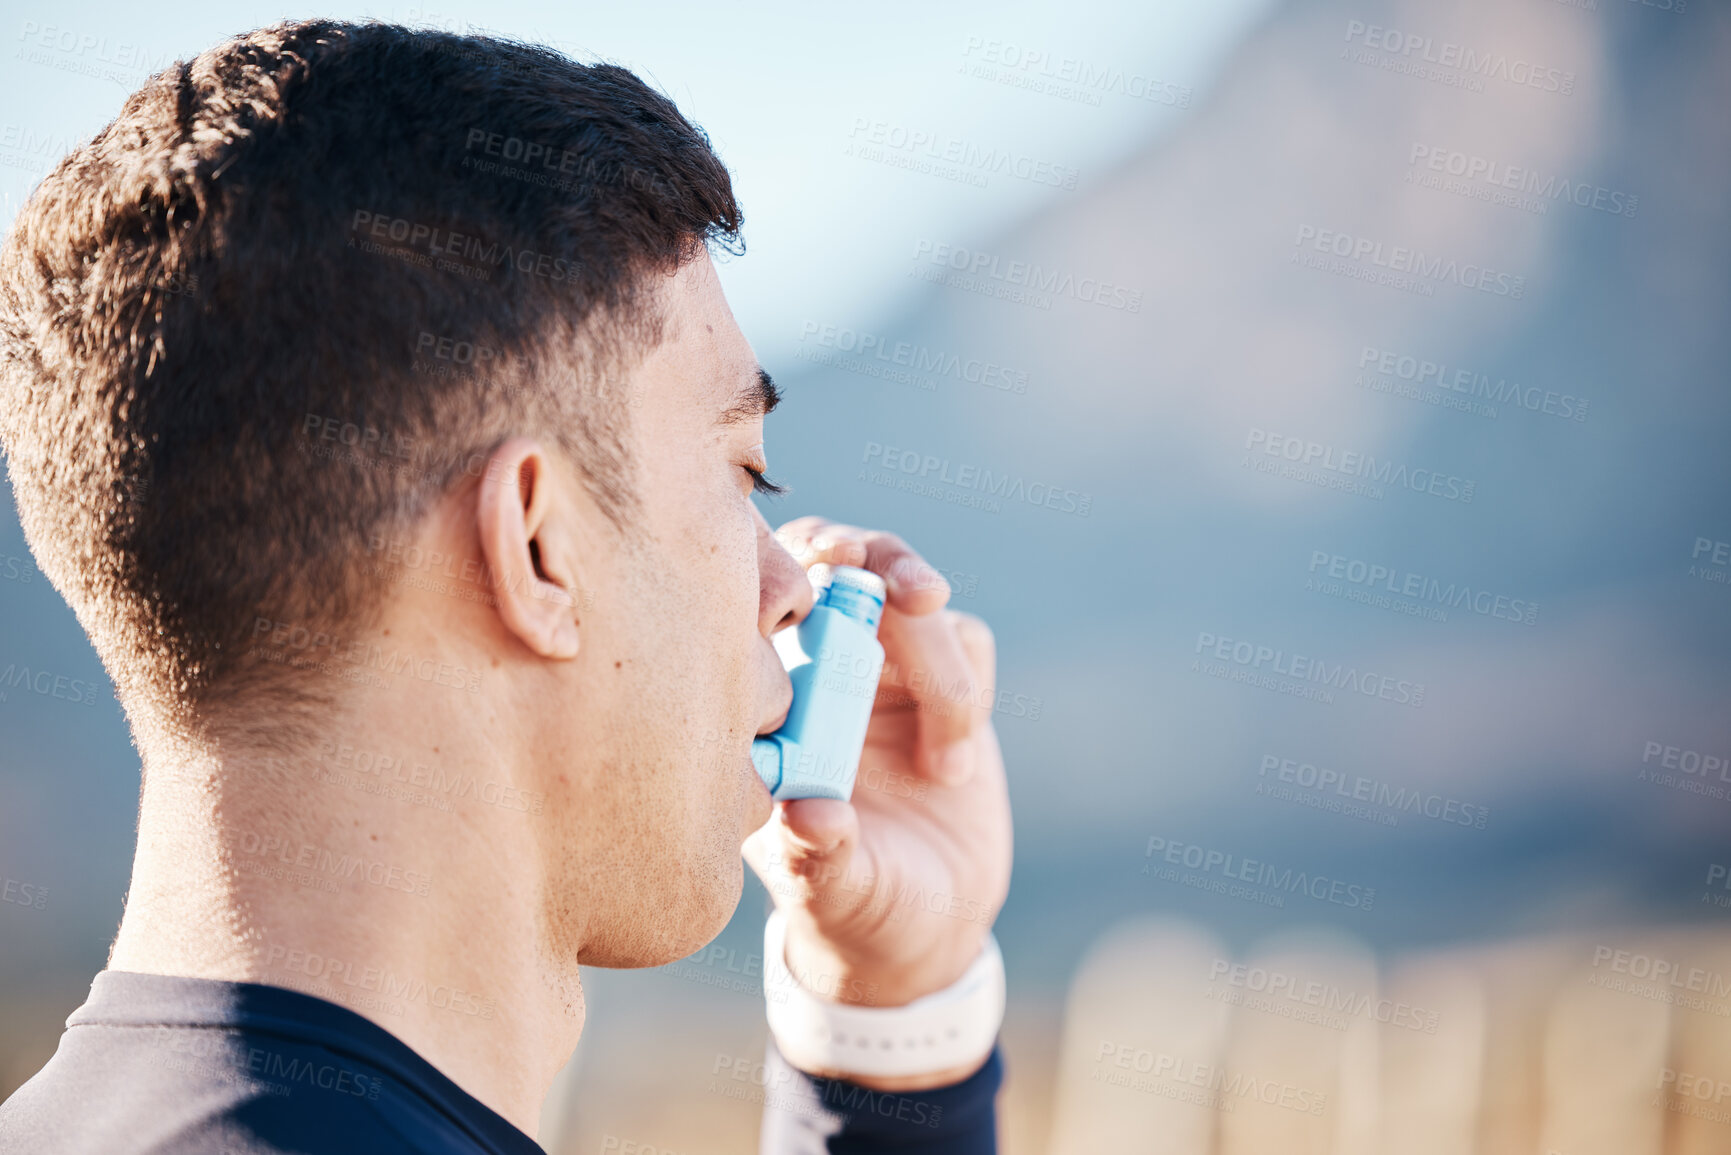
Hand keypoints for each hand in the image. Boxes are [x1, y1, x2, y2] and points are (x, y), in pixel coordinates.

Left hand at [742, 517, 1013, 1090]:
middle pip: (842, 563)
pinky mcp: (948, 682)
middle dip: (879, 561)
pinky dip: (967, 689)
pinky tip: (952, 765)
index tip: (824, 565)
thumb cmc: (852, 908)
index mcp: (768, 699)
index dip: (787, 562)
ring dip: (939, 662)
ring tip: (950, 758)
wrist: (925, 927)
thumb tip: (810, 815)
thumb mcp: (832, 892)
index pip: (763, 596)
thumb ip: (819, 856)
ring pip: (914, 602)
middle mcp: (820, 670)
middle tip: (915, 593)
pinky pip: (966, 640)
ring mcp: (887, 671)